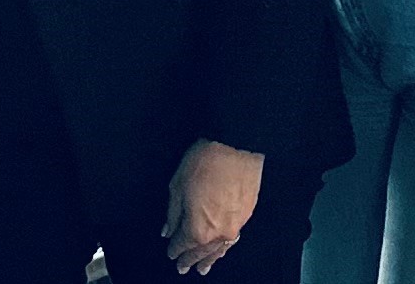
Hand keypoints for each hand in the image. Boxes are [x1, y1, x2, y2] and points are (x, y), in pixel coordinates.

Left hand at [162, 138, 263, 274]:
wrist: (236, 146)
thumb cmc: (205, 162)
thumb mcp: (178, 186)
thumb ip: (173, 214)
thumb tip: (168, 230)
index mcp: (197, 229)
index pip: (182, 245)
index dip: (174, 250)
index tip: (170, 253)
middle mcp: (217, 234)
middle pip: (201, 253)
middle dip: (190, 260)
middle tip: (183, 268)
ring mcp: (234, 226)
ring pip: (219, 250)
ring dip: (210, 259)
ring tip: (204, 268)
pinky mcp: (246, 216)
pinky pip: (232, 239)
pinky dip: (224, 247)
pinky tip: (222, 249)